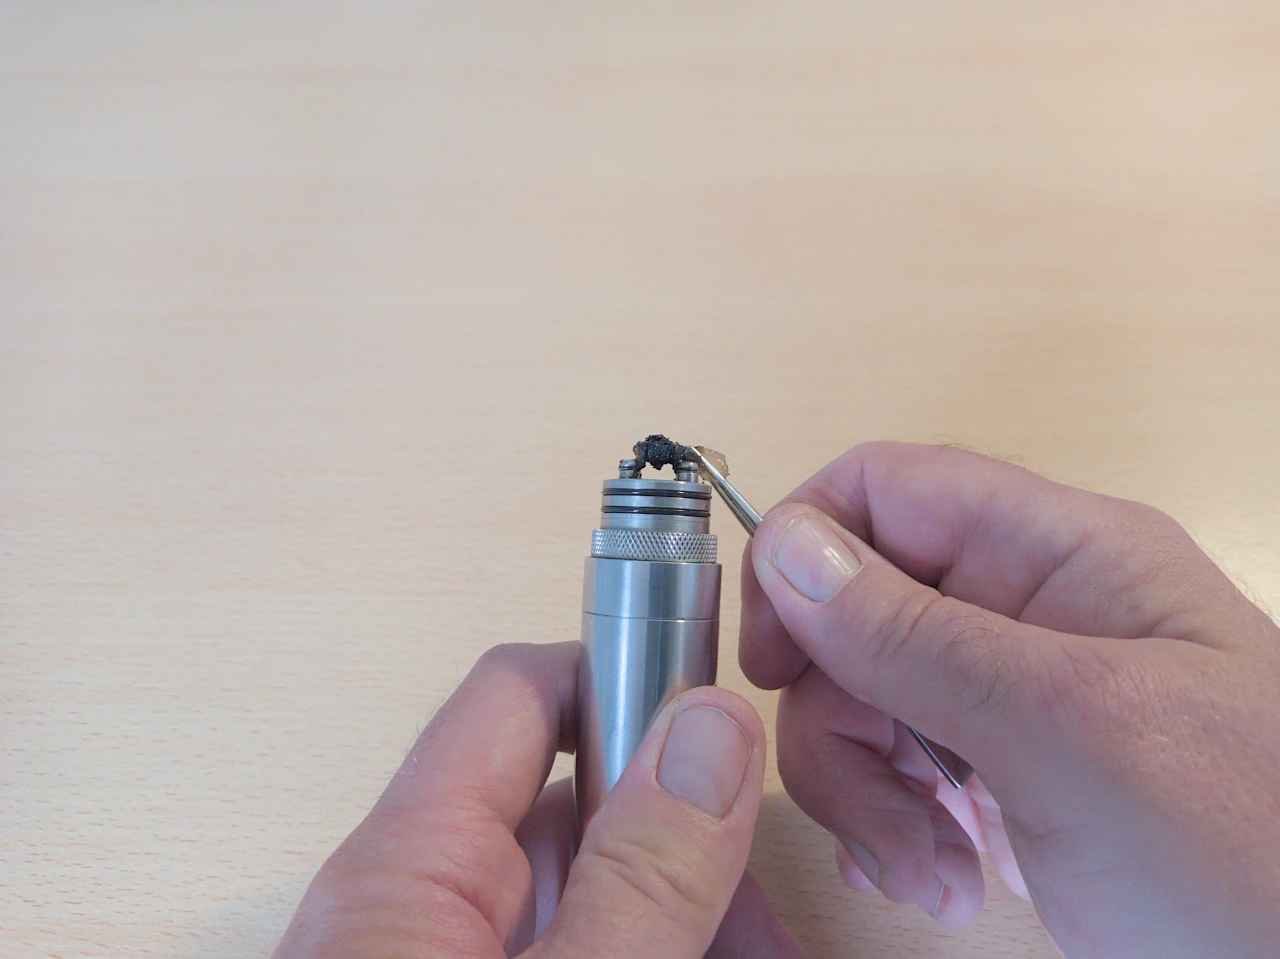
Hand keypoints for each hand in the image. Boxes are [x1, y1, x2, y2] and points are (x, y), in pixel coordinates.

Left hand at [273, 642, 805, 958]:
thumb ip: (637, 877)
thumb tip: (708, 733)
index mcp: (405, 871)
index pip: (521, 695)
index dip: (628, 673)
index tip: (727, 708)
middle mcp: (425, 907)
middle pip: (585, 810)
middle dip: (695, 844)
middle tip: (772, 909)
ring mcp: (457, 958)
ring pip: (602, 897)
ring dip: (695, 917)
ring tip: (770, 950)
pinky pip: (587, 947)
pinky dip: (660, 950)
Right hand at [740, 442, 1279, 957]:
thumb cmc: (1247, 852)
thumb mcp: (1070, 733)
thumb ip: (918, 637)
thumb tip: (788, 548)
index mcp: (1061, 554)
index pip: (889, 490)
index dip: (807, 549)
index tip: (771, 653)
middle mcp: (1026, 612)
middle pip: (857, 616)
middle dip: (841, 720)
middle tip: (878, 814)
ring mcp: (1012, 699)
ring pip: (862, 703)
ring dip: (868, 796)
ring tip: (930, 876)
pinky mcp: (1002, 775)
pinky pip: (894, 771)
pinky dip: (894, 830)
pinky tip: (939, 883)